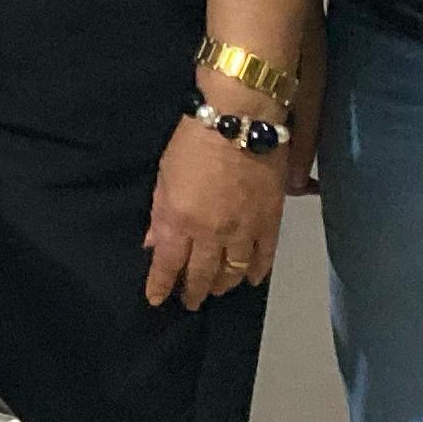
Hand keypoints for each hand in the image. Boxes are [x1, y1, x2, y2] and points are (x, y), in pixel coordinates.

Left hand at [144, 115, 284, 309]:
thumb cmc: (192, 142)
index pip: (167, 264)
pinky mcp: (269, 222)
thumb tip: (153, 243)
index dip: (160, 285)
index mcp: (179, 221)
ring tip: (216, 290)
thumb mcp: (164, 176)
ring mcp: (242, 230)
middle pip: (201, 274)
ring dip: (223, 285)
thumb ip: (159, 213)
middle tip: (189, 302)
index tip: (156, 300)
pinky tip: (251, 279)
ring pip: (233, 272)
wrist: (240, 120)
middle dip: (193, 292)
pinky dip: (257, 272)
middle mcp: (210, 234)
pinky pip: (264, 257)